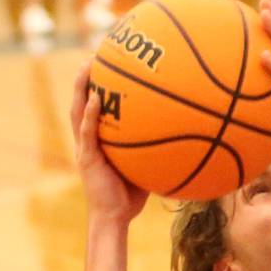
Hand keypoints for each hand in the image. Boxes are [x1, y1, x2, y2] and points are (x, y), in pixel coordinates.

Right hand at [71, 64, 147, 222]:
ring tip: (86, 66)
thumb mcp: (149, 164)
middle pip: (82, 101)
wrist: (116, 217)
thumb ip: (160, 145)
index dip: (99, 84)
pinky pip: (87, 133)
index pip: (97, 105)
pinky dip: (89, 115)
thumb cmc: (133, 193)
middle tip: (94, 53)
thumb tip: (192, 130)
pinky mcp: (87, 159)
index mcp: (100, 139)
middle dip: (86, 77)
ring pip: (77, 111)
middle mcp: (89, 139)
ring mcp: (85, 148)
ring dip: (80, 88)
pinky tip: (94, 100)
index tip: (109, 60)